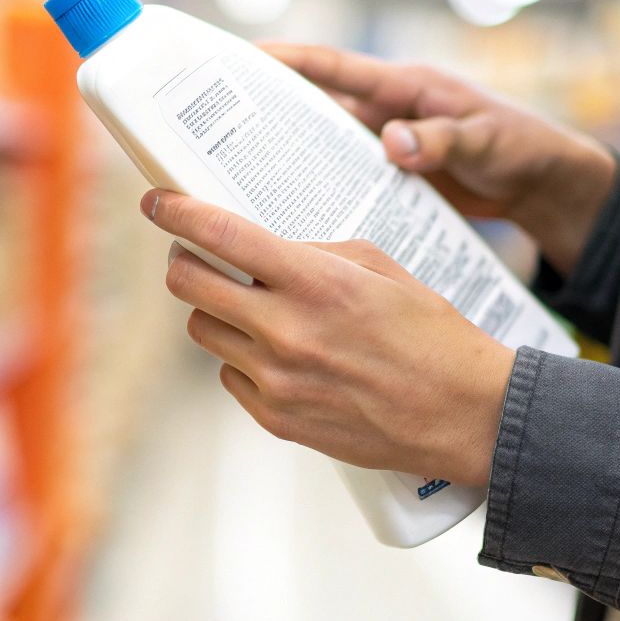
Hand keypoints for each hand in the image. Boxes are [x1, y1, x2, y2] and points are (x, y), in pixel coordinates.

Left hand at [145, 189, 515, 485]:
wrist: (463, 414)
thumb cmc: (430, 333)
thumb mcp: (380, 268)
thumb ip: (313, 254)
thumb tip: (260, 252)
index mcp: (315, 282)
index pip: (222, 235)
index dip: (177, 213)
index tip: (156, 202)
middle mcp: (286, 331)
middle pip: (189, 286)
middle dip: (184, 263)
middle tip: (195, 257)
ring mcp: (277, 380)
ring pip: (204, 330)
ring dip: (217, 313)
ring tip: (253, 311)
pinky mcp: (276, 418)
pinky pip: (230, 376)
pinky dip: (243, 360)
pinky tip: (281, 356)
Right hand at [264, 43, 616, 275]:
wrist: (544, 186)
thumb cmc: (523, 149)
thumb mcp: (487, 142)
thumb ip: (441, 141)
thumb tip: (392, 142)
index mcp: (405, 87)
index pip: (337, 68)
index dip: (290, 60)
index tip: (244, 56)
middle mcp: (387, 110)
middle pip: (315, 104)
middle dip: (268, 107)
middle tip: (215, 119)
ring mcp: (386, 143)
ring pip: (324, 144)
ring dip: (286, 154)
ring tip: (235, 171)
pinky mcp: (391, 175)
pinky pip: (344, 176)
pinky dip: (318, 187)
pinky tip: (288, 212)